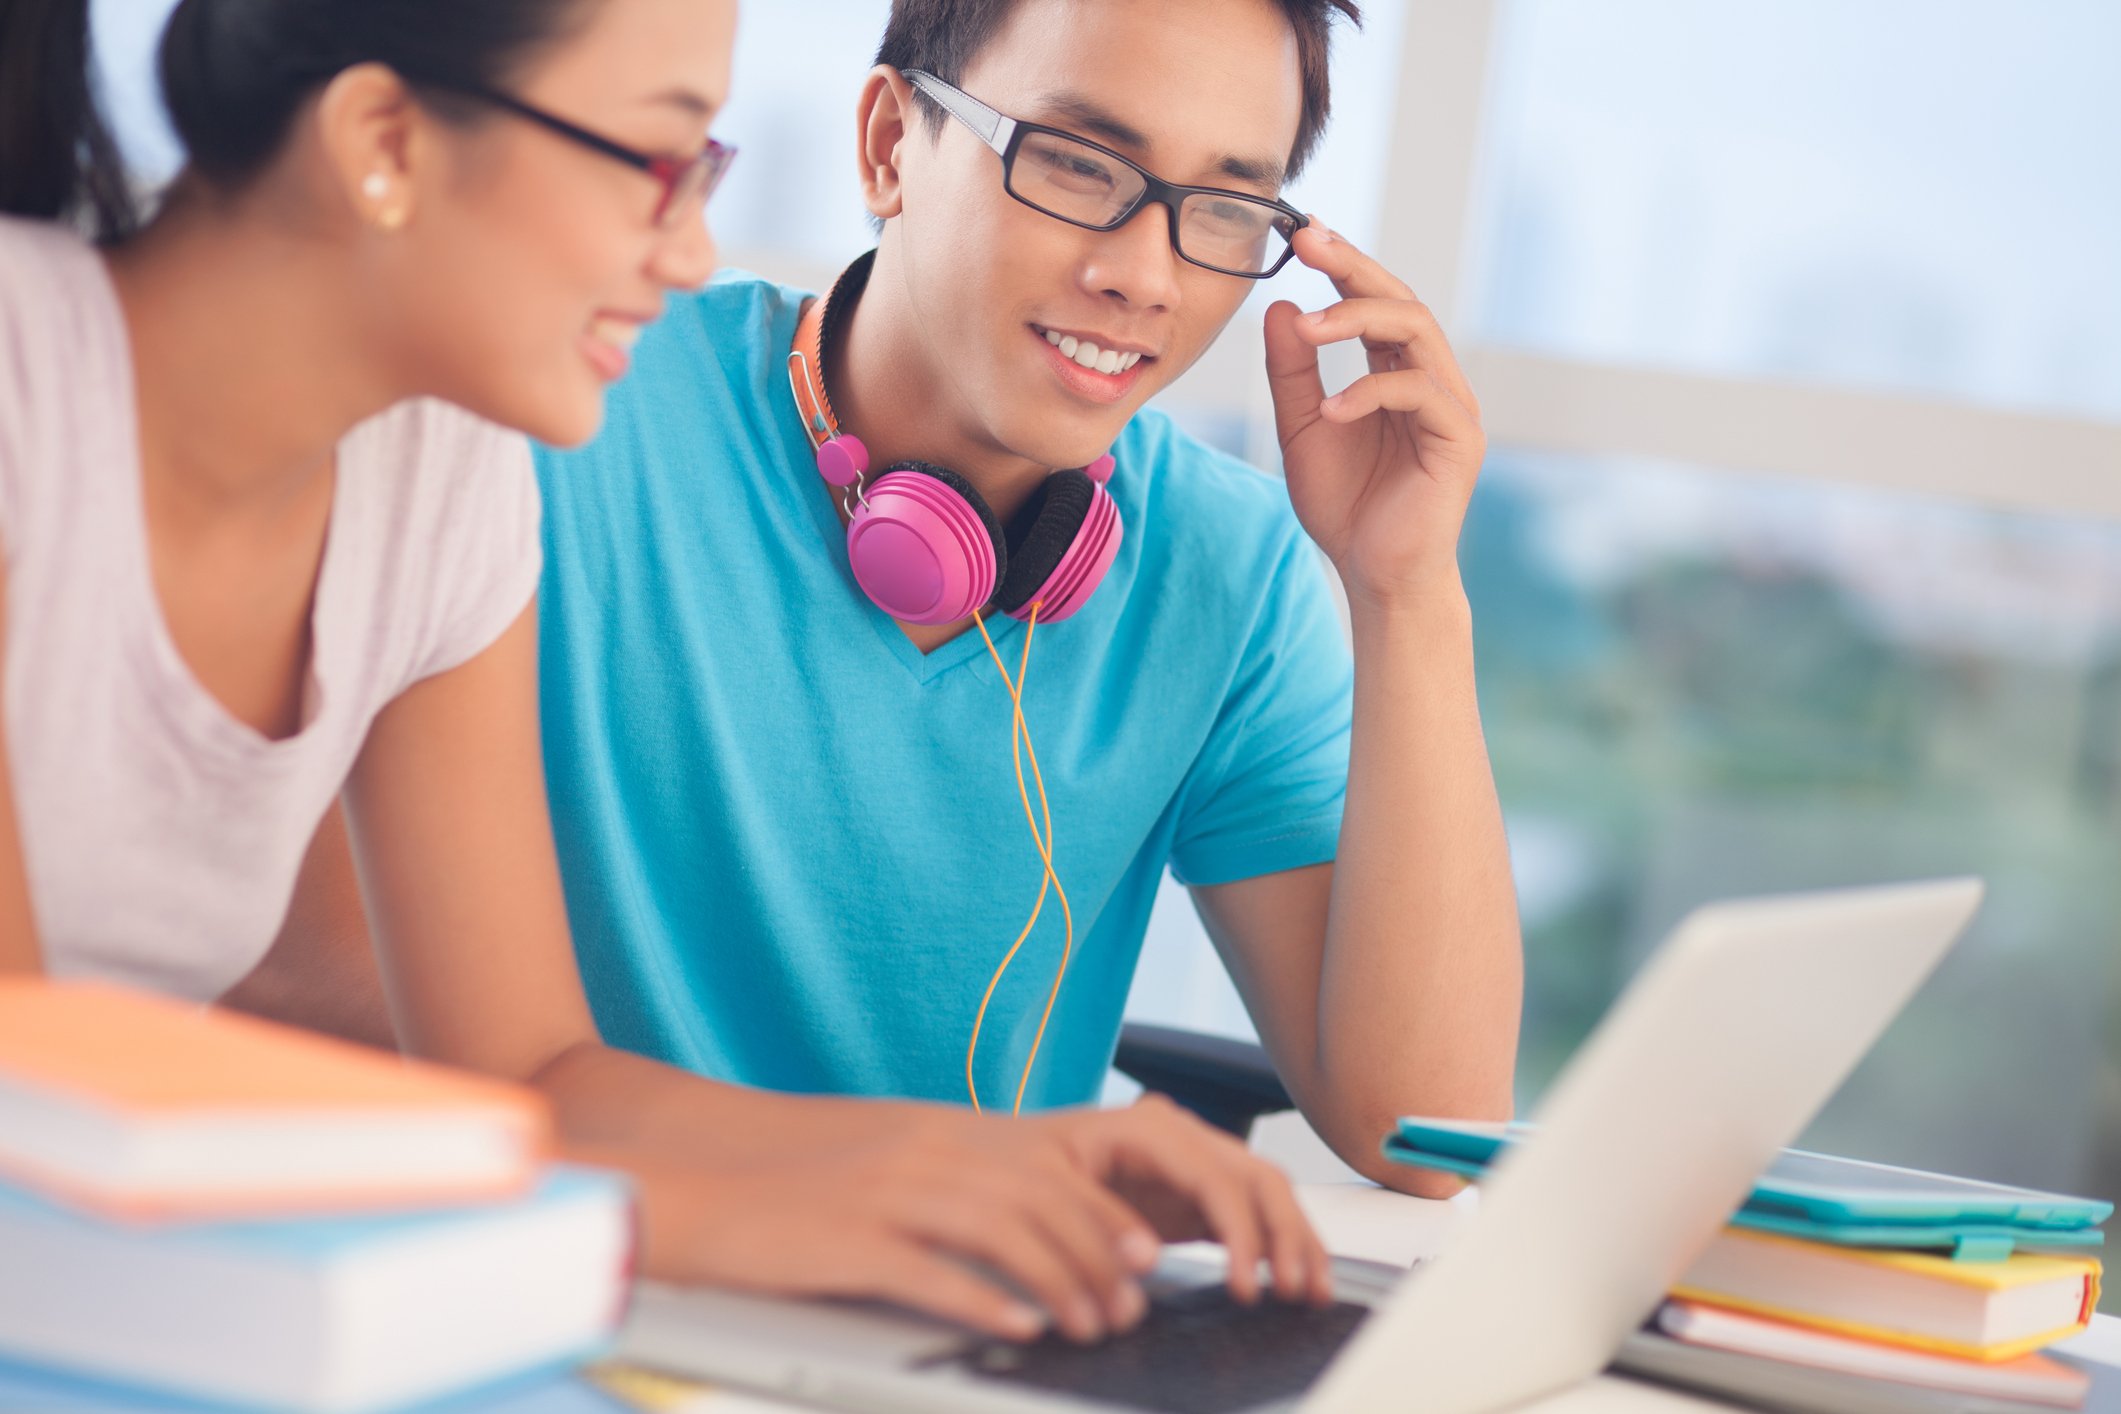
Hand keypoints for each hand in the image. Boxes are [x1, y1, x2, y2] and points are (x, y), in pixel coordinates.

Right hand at [626, 1094, 1331, 1343]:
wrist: (693, 1186)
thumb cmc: (789, 1190)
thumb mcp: (883, 1170)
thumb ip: (949, 1186)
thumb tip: (1019, 1229)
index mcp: (936, 1136)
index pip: (1047, 1170)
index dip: (1104, 1215)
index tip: (1141, 1256)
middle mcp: (922, 1154)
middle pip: (1040, 1199)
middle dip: (1098, 1255)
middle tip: (1128, 1303)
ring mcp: (887, 1194)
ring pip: (1003, 1233)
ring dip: (1060, 1280)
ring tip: (1091, 1324)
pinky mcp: (849, 1240)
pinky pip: (933, 1272)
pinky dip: (985, 1300)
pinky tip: (1019, 1327)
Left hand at [1263, 220, 1486, 611]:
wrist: (1374, 576)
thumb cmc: (1345, 505)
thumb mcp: (1302, 429)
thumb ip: (1293, 372)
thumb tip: (1281, 308)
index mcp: (1398, 373)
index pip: (1375, 304)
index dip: (1344, 265)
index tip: (1303, 234)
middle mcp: (1432, 380)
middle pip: (1401, 301)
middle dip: (1353, 269)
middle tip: (1309, 243)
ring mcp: (1452, 407)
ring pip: (1417, 332)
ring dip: (1358, 321)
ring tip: (1308, 331)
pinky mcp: (1459, 440)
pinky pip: (1420, 393)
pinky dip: (1371, 392)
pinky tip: (1332, 410)